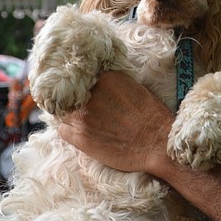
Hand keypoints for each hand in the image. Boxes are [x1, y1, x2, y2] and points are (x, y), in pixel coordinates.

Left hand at [58, 71, 173, 174]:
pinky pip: (62, 130)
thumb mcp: (132, 87)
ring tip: (86, 123)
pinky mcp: (80, 137)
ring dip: (71, 116)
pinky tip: (82, 134)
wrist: (158, 144)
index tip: (86, 92)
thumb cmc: (151, 116)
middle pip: (70, 93)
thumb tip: (95, 84)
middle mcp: (90, 94)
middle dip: (76, 100)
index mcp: (105, 78)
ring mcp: (83, 116)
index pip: (81, 77)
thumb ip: (110, 83)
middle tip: (87, 109)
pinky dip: (69, 131)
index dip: (83, 86)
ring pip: (64, 111)